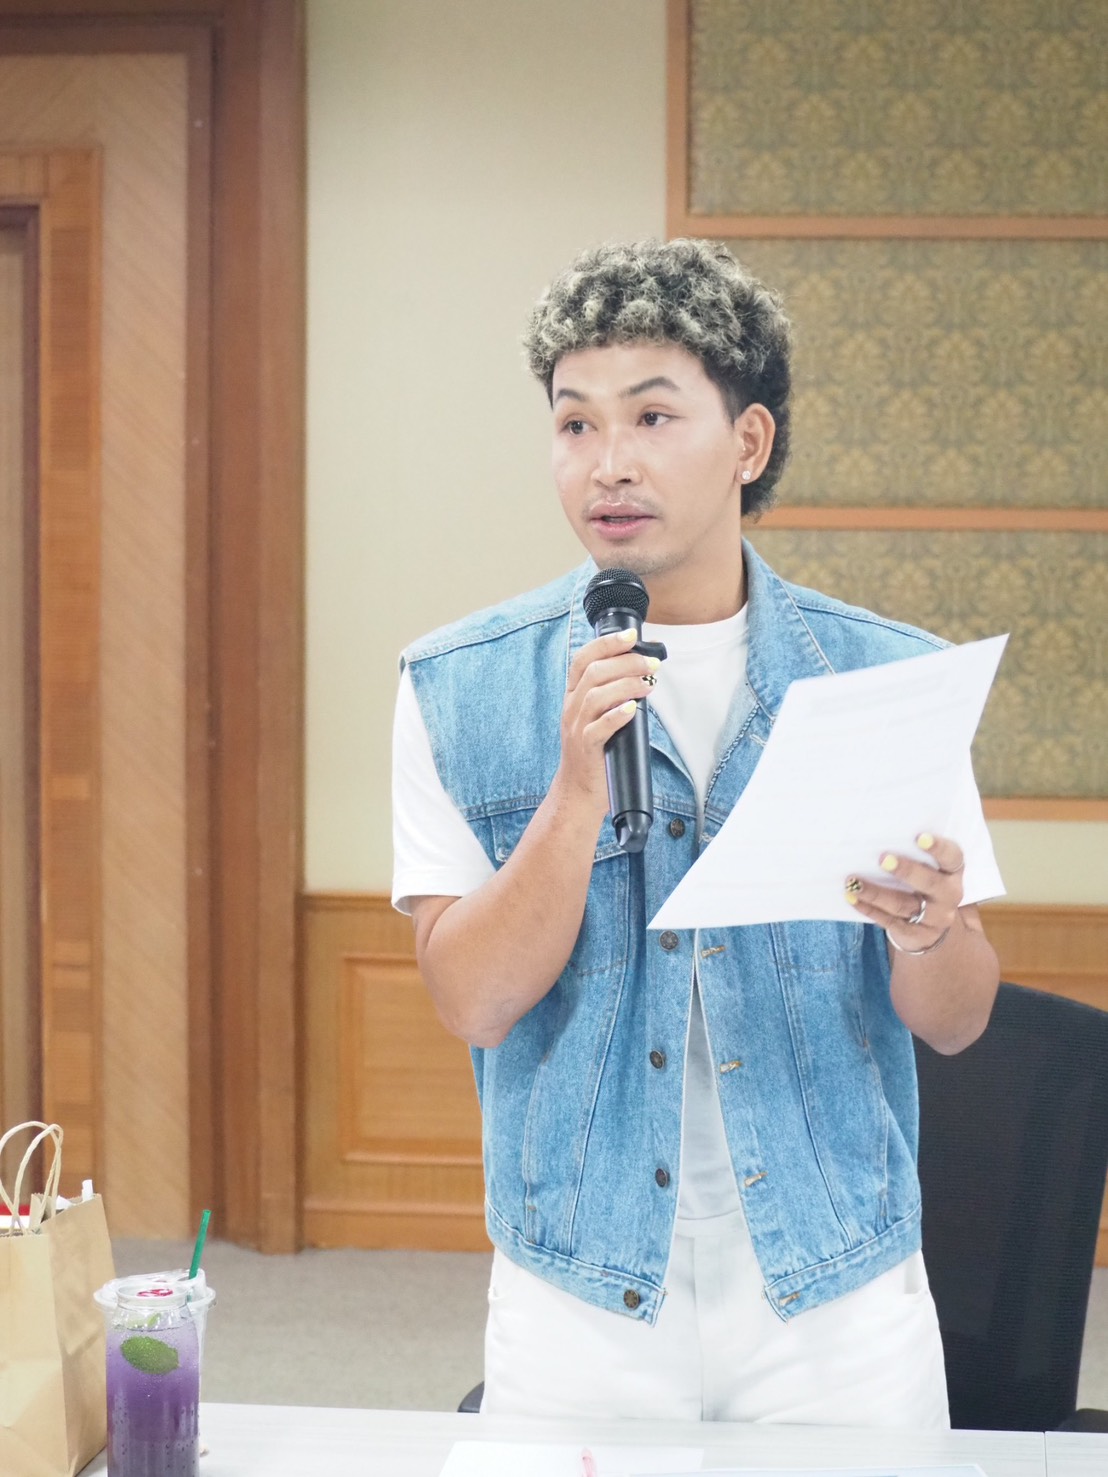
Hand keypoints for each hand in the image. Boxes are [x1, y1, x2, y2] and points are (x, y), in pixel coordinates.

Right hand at [554, 628, 661, 817]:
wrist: (578, 791)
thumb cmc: (596, 752)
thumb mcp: (599, 716)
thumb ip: (614, 694)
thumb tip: (644, 672)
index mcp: (573, 696)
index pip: (582, 660)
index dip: (606, 644)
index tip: (632, 635)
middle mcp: (571, 708)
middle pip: (593, 672)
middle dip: (626, 662)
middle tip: (652, 664)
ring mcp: (576, 728)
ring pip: (596, 696)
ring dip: (626, 685)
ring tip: (650, 683)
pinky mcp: (586, 749)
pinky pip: (598, 728)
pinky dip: (616, 715)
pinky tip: (632, 708)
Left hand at [845, 832, 965, 955]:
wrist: (930, 924)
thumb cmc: (922, 881)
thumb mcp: (927, 867)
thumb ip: (912, 852)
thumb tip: (877, 832)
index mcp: (952, 871)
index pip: (952, 856)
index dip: (938, 847)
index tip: (919, 837)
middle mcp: (948, 894)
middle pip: (930, 883)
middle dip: (907, 871)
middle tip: (883, 858)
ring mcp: (934, 918)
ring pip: (903, 905)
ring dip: (875, 893)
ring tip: (853, 882)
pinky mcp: (915, 934)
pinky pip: (889, 921)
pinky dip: (868, 908)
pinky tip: (851, 898)